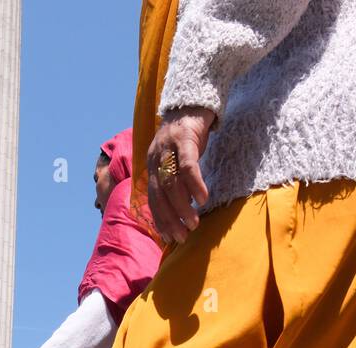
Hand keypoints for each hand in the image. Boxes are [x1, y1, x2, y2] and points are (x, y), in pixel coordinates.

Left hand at [147, 107, 214, 243]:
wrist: (192, 102)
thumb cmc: (186, 137)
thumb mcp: (174, 160)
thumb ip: (175, 181)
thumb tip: (183, 207)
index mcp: (152, 166)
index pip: (152, 198)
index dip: (159, 219)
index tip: (169, 237)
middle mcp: (155, 159)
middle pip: (159, 195)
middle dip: (170, 219)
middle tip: (182, 236)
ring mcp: (168, 148)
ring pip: (171, 184)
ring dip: (182, 207)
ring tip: (193, 223)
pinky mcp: (184, 139)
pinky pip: (187, 166)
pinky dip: (194, 184)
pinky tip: (203, 199)